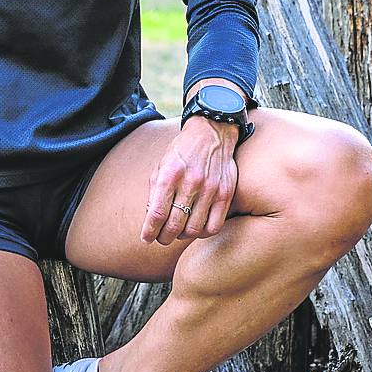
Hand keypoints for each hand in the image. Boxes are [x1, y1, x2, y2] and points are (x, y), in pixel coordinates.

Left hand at [142, 116, 238, 245]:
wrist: (211, 132)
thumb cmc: (182, 151)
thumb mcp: (161, 165)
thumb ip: (155, 192)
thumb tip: (151, 220)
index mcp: (169, 174)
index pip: (157, 213)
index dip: (149, 231)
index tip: (146, 239)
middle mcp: (190, 182)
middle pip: (174, 225)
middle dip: (164, 237)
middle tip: (161, 238)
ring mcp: (210, 189)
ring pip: (193, 229)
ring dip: (182, 236)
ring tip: (178, 232)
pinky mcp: (225, 194)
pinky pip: (213, 226)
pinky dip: (202, 233)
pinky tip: (196, 227)